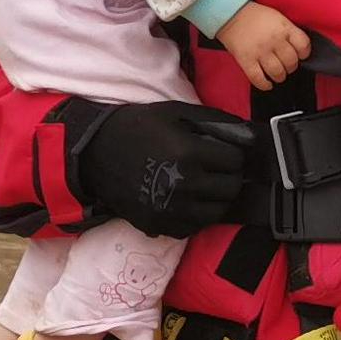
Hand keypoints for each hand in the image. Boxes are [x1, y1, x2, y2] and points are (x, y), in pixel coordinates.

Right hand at [76, 99, 253, 237]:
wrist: (93, 155)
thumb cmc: (135, 128)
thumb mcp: (172, 113)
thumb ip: (212, 120)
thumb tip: (247, 133)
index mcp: (188, 152)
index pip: (235, 161)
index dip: (230, 154)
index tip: (219, 151)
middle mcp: (184, 184)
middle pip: (230, 188)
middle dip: (226, 176)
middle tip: (212, 168)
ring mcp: (172, 209)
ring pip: (217, 211)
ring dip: (213, 197)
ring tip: (199, 184)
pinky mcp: (161, 225)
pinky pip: (195, 226)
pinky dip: (195, 214)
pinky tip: (183, 198)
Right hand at [216, 2, 310, 89]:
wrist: (230, 14)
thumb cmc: (255, 16)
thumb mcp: (277, 17)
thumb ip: (288, 32)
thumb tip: (297, 49)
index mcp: (284, 28)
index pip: (303, 45)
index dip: (304, 53)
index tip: (300, 55)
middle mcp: (274, 40)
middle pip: (291, 62)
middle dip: (291, 67)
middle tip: (286, 65)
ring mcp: (260, 51)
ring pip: (277, 72)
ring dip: (280, 76)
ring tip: (277, 74)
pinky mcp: (246, 60)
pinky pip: (258, 78)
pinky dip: (264, 84)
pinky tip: (267, 84)